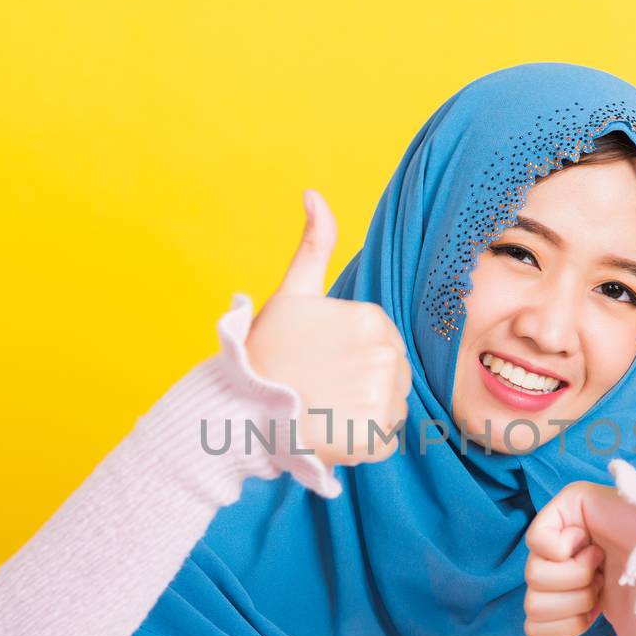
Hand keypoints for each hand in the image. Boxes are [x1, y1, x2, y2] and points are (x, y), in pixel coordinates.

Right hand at [245, 190, 411, 469]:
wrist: (244, 413)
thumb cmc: (268, 353)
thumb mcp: (292, 293)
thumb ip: (313, 245)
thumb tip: (313, 193)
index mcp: (373, 318)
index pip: (382, 345)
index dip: (351, 359)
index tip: (320, 364)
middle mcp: (386, 352)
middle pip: (391, 375)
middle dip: (362, 386)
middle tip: (321, 390)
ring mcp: (384, 394)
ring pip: (391, 407)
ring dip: (364, 414)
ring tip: (326, 410)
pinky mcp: (378, 434)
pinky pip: (385, 439)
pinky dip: (363, 442)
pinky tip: (333, 432)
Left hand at [523, 480, 635, 635]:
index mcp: (575, 593)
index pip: (534, 624)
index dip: (567, 626)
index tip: (599, 611)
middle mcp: (565, 562)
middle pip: (531, 600)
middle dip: (573, 603)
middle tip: (603, 586)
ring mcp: (565, 531)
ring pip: (532, 573)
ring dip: (576, 578)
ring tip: (604, 565)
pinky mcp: (568, 504)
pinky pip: (537, 539)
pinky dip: (568, 552)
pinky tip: (594, 546)